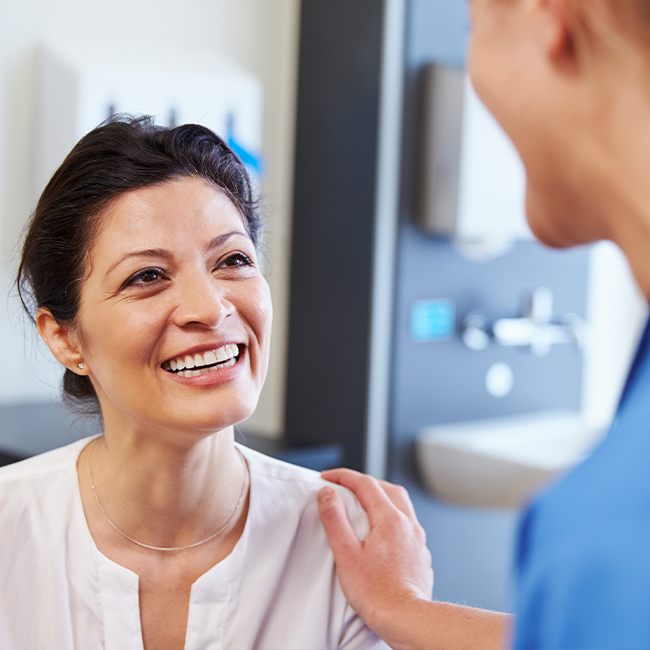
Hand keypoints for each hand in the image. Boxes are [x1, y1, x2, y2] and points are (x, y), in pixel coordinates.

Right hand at [317, 468, 433, 639]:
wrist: (406, 619)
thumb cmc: (376, 592)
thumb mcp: (346, 553)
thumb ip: (335, 519)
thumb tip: (328, 494)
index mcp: (390, 519)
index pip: (366, 484)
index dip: (343, 476)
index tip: (327, 477)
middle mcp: (408, 524)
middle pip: (388, 488)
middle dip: (365, 482)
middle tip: (345, 486)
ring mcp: (418, 539)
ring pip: (402, 504)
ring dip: (382, 497)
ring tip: (364, 503)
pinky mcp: (421, 554)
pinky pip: (408, 523)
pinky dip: (393, 516)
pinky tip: (383, 531)